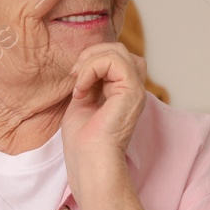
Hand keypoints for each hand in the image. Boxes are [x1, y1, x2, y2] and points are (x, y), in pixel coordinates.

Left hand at [61, 42, 147, 202]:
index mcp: (123, 91)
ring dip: (90, 60)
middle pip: (119, 48)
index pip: (114, 57)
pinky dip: (92, 69)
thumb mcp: (83, 100)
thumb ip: (89, 80)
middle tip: (75, 75)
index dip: (91, 59)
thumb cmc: (83, 141)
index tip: (75, 79)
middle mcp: (133, 88)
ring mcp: (135, 89)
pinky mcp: (132, 91)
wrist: (89, 161)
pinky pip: (113, 61)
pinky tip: (82, 90)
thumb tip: (85, 60)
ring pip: (117, 50)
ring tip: (79, 82)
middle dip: (91, 54)